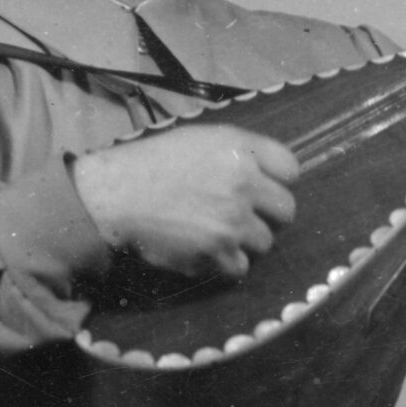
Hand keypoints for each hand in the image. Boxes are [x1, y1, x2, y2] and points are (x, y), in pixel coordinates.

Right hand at [74, 124, 299, 278]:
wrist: (114, 197)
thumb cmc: (152, 164)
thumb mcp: (198, 139)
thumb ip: (238, 151)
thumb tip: (269, 171)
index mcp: (239, 149)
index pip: (291, 169)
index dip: (277, 180)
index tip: (263, 187)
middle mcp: (242, 184)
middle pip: (286, 211)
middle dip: (268, 215)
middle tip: (243, 215)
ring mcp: (232, 222)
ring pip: (265, 242)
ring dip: (245, 241)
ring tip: (217, 232)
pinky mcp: (217, 253)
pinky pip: (241, 267)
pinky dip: (226, 263)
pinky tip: (205, 249)